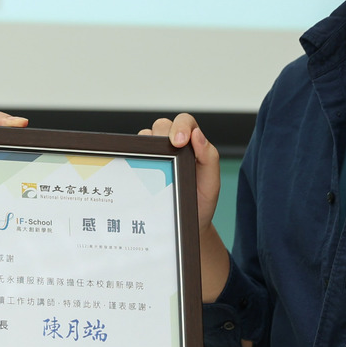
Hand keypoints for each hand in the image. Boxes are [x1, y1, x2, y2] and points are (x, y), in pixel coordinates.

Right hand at [140, 113, 220, 232]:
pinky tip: (140, 170)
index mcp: (193, 144)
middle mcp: (172, 145)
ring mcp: (156, 155)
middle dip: (162, 134)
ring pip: (145, 138)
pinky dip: (135, 158)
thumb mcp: (211, 182)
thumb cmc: (200, 201)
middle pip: (161, 125)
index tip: (178, 142)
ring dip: (147, 147)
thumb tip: (197, 135)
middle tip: (168, 152)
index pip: (184, 122)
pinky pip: (133, 154)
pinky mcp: (142, 166)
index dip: (180, 126)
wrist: (186, 224)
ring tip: (154, 166)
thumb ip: (209, 157)